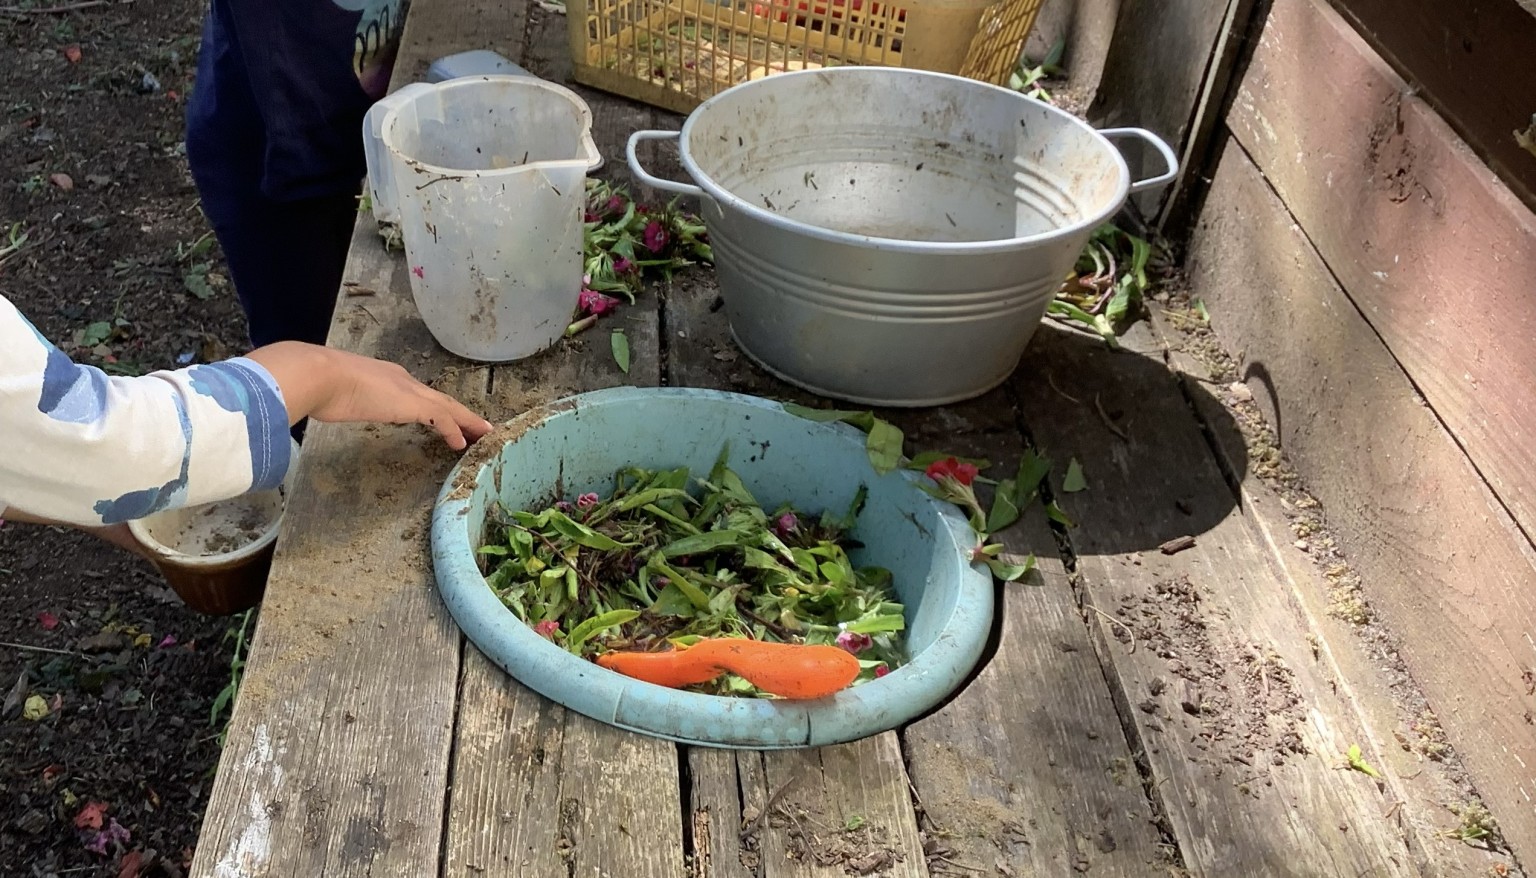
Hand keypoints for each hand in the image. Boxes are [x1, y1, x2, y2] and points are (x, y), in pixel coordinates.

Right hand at [247, 343, 493, 449]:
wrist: (319, 375)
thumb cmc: (319, 384)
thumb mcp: (336, 393)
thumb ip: (343, 398)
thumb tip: (333, 404)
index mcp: (386, 377)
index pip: (418, 393)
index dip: (434, 405)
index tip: (445, 416)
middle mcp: (402, 380)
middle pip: (440, 399)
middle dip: (460, 413)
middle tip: (478, 425)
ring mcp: (409, 392)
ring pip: (448, 407)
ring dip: (466, 421)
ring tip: (482, 433)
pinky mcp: (412, 404)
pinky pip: (442, 418)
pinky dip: (454, 430)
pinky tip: (460, 443)